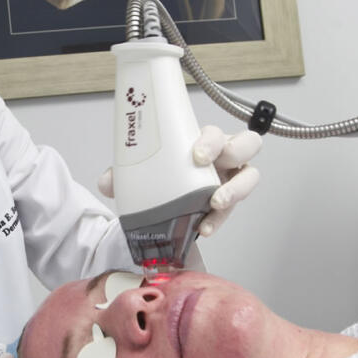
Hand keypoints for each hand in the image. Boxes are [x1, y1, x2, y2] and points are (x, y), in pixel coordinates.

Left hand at [98, 125, 261, 236]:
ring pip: (250, 176)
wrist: (165, 203)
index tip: (196, 154)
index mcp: (203, 141)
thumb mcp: (144, 171)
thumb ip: (124, 174)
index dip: (210, 140)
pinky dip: (220, 219)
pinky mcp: (230, 201)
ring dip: (236, 189)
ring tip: (215, 203)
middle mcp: (223, 156)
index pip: (216, 130)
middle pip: (247, 144)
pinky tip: (205, 227)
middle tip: (208, 169)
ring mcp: (230, 178)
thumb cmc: (164, 176)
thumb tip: (107, 182)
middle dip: (233, 153)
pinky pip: (235, 209)